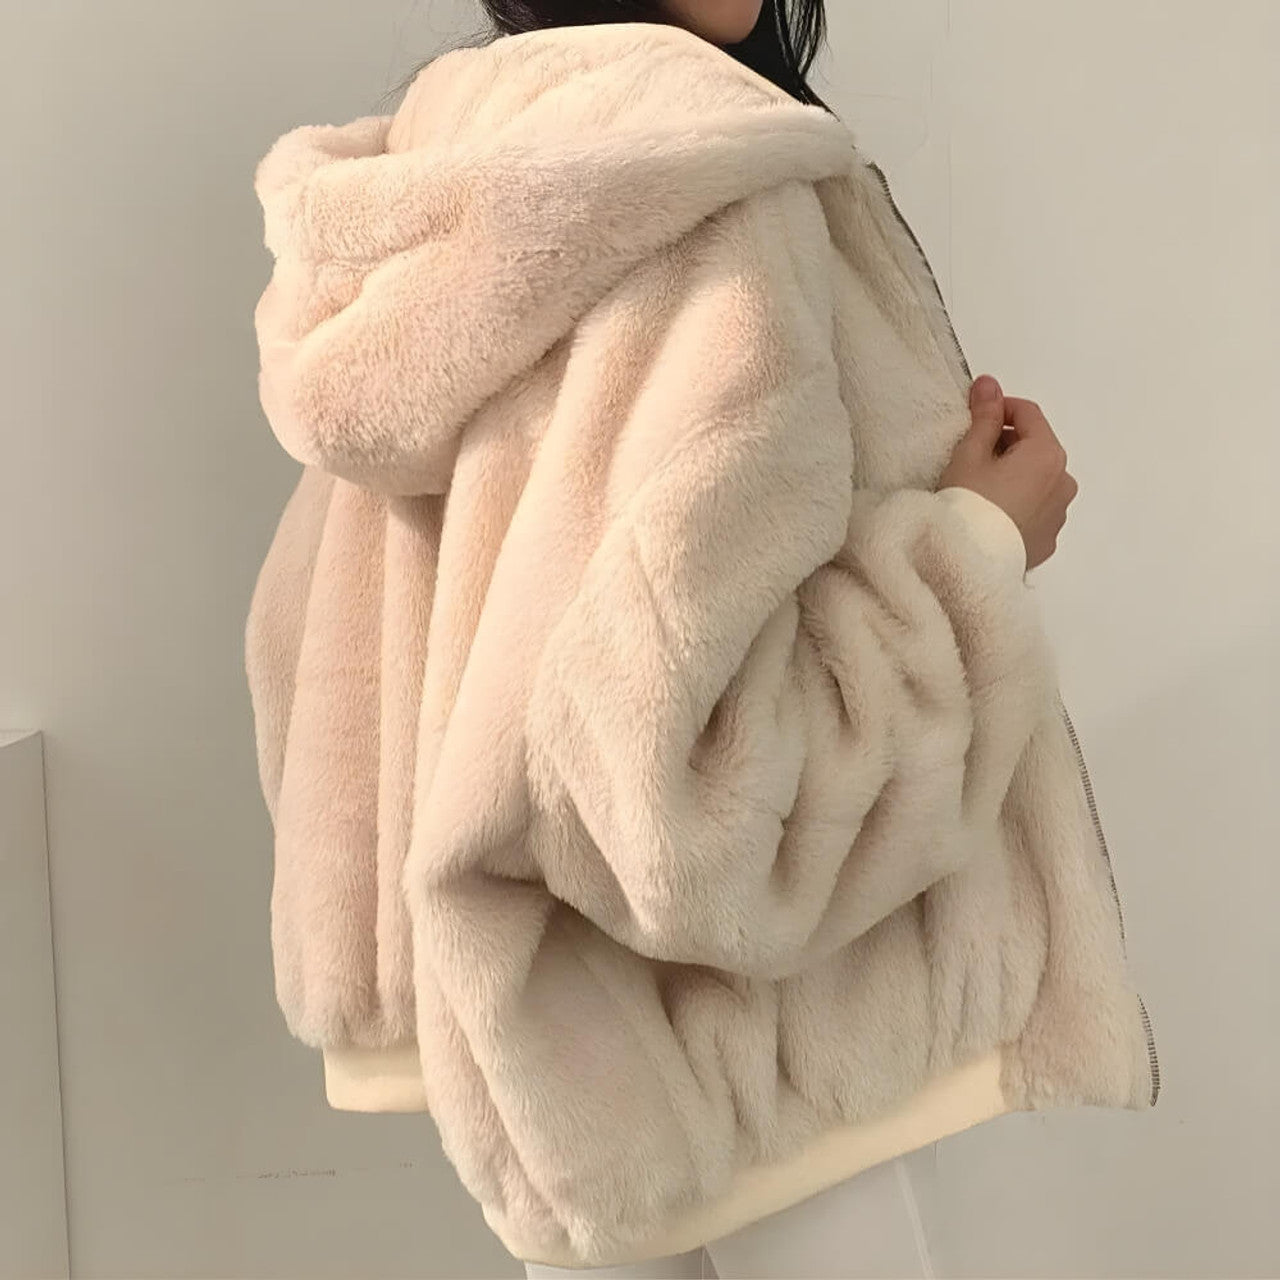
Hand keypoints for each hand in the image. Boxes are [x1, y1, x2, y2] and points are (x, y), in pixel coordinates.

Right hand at [936, 374, 1078, 570]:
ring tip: (980, 490)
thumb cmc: (965, 503)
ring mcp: (1059, 515)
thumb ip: (983, 417)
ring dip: (1015, 475)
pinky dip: (1019, 504)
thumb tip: (990, 383)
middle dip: (1007, 444)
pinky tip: (991, 515)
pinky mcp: (1048, 541)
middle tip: (971, 456)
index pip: (1028, 414)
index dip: (1000, 408)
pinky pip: (1036, 510)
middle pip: (1036, 448)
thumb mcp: (969, 455)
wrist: (967, 565)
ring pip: (1038, 480)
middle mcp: (1064, 482)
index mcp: (1047, 454)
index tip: (974, 416)